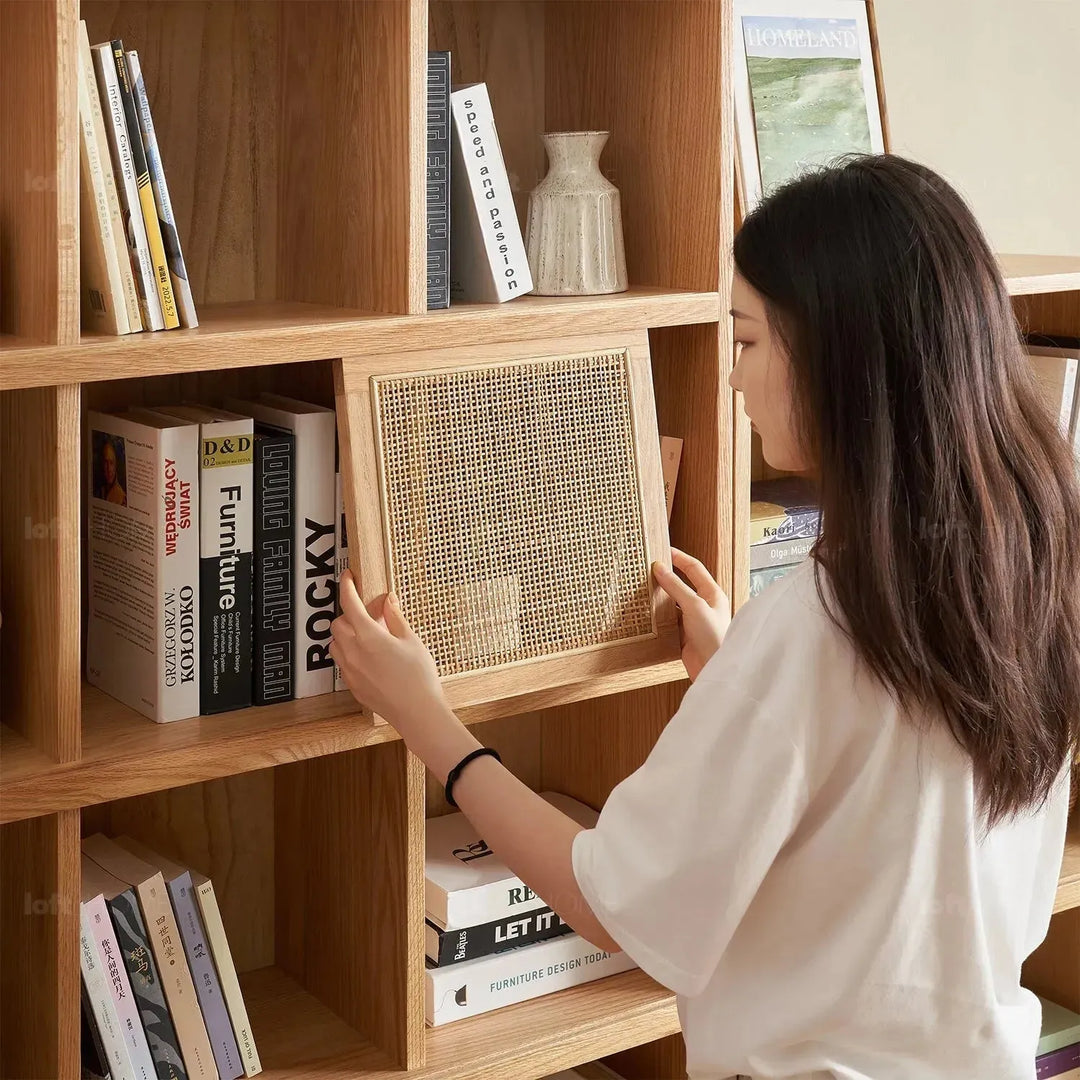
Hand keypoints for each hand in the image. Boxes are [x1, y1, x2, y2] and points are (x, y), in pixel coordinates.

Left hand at [330, 570, 450, 739]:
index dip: (347, 587)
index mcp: (369, 636)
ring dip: (346, 635)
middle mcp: (354, 652)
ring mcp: (350, 670)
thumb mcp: (411, 641)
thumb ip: (395, 618)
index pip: (350, 603)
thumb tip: (387, 600)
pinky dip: (350, 653)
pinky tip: (370, 658)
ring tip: (369, 638)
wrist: (417, 713)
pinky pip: (342, 662)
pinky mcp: (352, 685)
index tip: (348, 577)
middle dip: (350, 614)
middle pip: (338, 623)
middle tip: (371, 615)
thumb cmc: (419, 677)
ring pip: (335, 644)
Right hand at [652, 547, 730, 680]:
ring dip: (661, 597)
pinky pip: (669, 621)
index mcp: (713, 594)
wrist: (713, 669)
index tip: (663, 551)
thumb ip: (676, 587)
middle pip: (683, 584)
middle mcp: (704, 606)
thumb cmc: (713, 637)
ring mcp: (694, 621)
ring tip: (645, 589)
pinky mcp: (684, 635)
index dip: (679, 558)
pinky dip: (658, 616)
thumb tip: (661, 569)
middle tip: (650, 569)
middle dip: (667, 577)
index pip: (694, 568)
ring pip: (673, 603)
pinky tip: (648, 614)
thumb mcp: (694, 606)